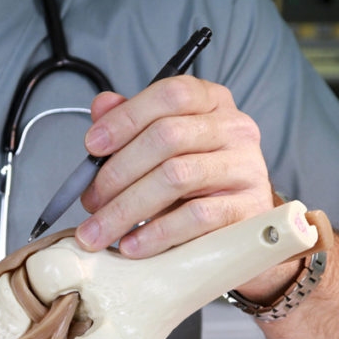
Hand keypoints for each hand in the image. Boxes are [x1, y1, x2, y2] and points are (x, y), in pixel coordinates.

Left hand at [75, 76, 274, 258]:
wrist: (242, 225)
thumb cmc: (197, 182)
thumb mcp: (164, 148)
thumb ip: (134, 123)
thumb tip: (101, 106)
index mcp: (212, 102)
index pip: (170, 94)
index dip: (126, 117)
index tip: (92, 146)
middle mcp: (234, 128)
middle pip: (167, 136)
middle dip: (117, 172)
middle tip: (90, 201)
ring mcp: (246, 168)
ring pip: (176, 176)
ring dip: (126, 207)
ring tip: (100, 229)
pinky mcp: (248, 209)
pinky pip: (196, 217)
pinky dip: (156, 233)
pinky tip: (132, 244)